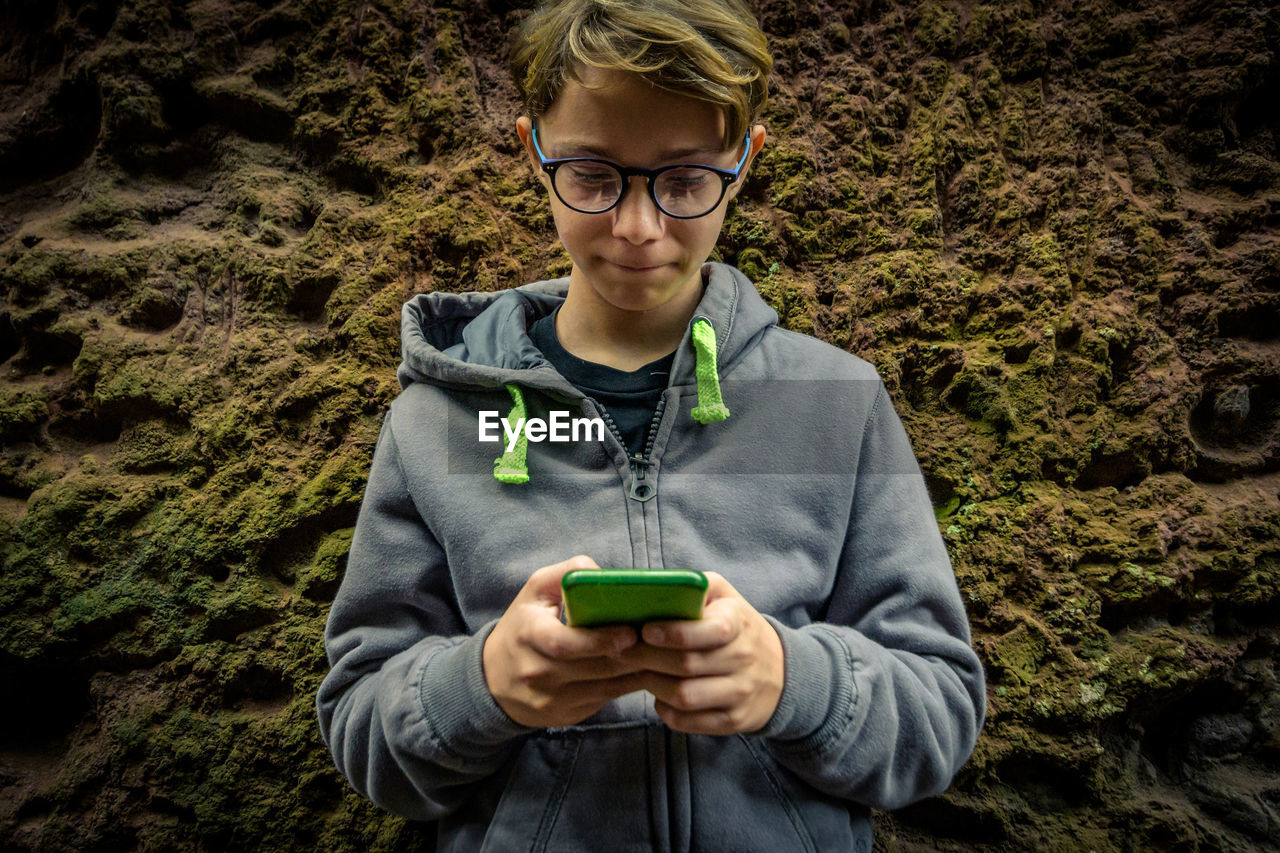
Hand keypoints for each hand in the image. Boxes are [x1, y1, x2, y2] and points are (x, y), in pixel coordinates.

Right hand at [483, 555, 642, 726]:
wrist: (494, 679)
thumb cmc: (523, 626)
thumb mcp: (534, 592)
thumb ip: (566, 573)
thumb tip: (603, 574)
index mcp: (530, 637)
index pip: (565, 644)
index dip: (600, 640)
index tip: (630, 632)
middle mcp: (538, 673)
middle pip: (593, 668)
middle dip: (630, 656)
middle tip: (659, 642)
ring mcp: (552, 699)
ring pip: (604, 688)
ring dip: (635, 672)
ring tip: (660, 654)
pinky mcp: (566, 715)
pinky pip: (604, 701)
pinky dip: (627, 686)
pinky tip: (646, 670)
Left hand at [622, 572, 783, 734]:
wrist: (779, 671)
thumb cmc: (736, 627)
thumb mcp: (725, 596)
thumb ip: (696, 586)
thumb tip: (656, 587)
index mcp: (738, 623)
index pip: (706, 631)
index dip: (671, 633)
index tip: (644, 630)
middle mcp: (743, 659)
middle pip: (685, 665)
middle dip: (646, 658)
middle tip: (622, 651)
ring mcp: (740, 693)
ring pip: (684, 696)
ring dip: (653, 685)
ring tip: (640, 671)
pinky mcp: (733, 720)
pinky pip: (688, 721)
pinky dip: (665, 710)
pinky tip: (660, 695)